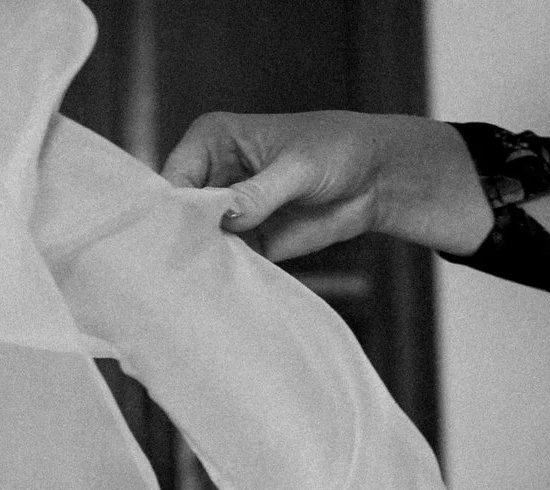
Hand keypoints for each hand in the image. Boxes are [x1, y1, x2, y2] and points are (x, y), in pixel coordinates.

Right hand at [161, 110, 491, 263]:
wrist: (375, 178)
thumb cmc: (336, 150)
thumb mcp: (297, 167)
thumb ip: (260, 194)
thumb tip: (226, 219)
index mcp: (212, 140)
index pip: (175, 177)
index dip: (174, 208)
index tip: (180, 237)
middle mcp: (212, 174)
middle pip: (181, 214)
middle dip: (184, 239)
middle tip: (183, 268)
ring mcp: (228, 210)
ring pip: (200, 240)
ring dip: (203, 262)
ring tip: (201, 284)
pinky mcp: (248, 239)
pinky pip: (227, 260)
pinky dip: (225, 274)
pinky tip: (224, 289)